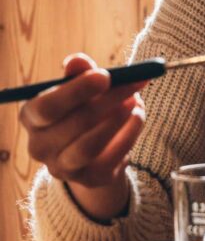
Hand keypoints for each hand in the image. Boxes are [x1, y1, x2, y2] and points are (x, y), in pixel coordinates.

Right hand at [20, 53, 147, 220]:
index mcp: (31, 117)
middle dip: (110, 99)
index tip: (105, 75)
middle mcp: (39, 146)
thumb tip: (78, 61)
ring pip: (91, 145)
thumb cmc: (81, 107)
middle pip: (74, 124)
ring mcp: (62, 167)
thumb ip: (78, 73)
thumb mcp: (78, 86)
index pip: (47, 108)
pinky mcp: (89, 179)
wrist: (93, 149)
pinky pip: (112, 157)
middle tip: (136, 81)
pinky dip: (130, 134)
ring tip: (136, 100)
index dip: (76, 91)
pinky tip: (139, 115)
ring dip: (119, 119)